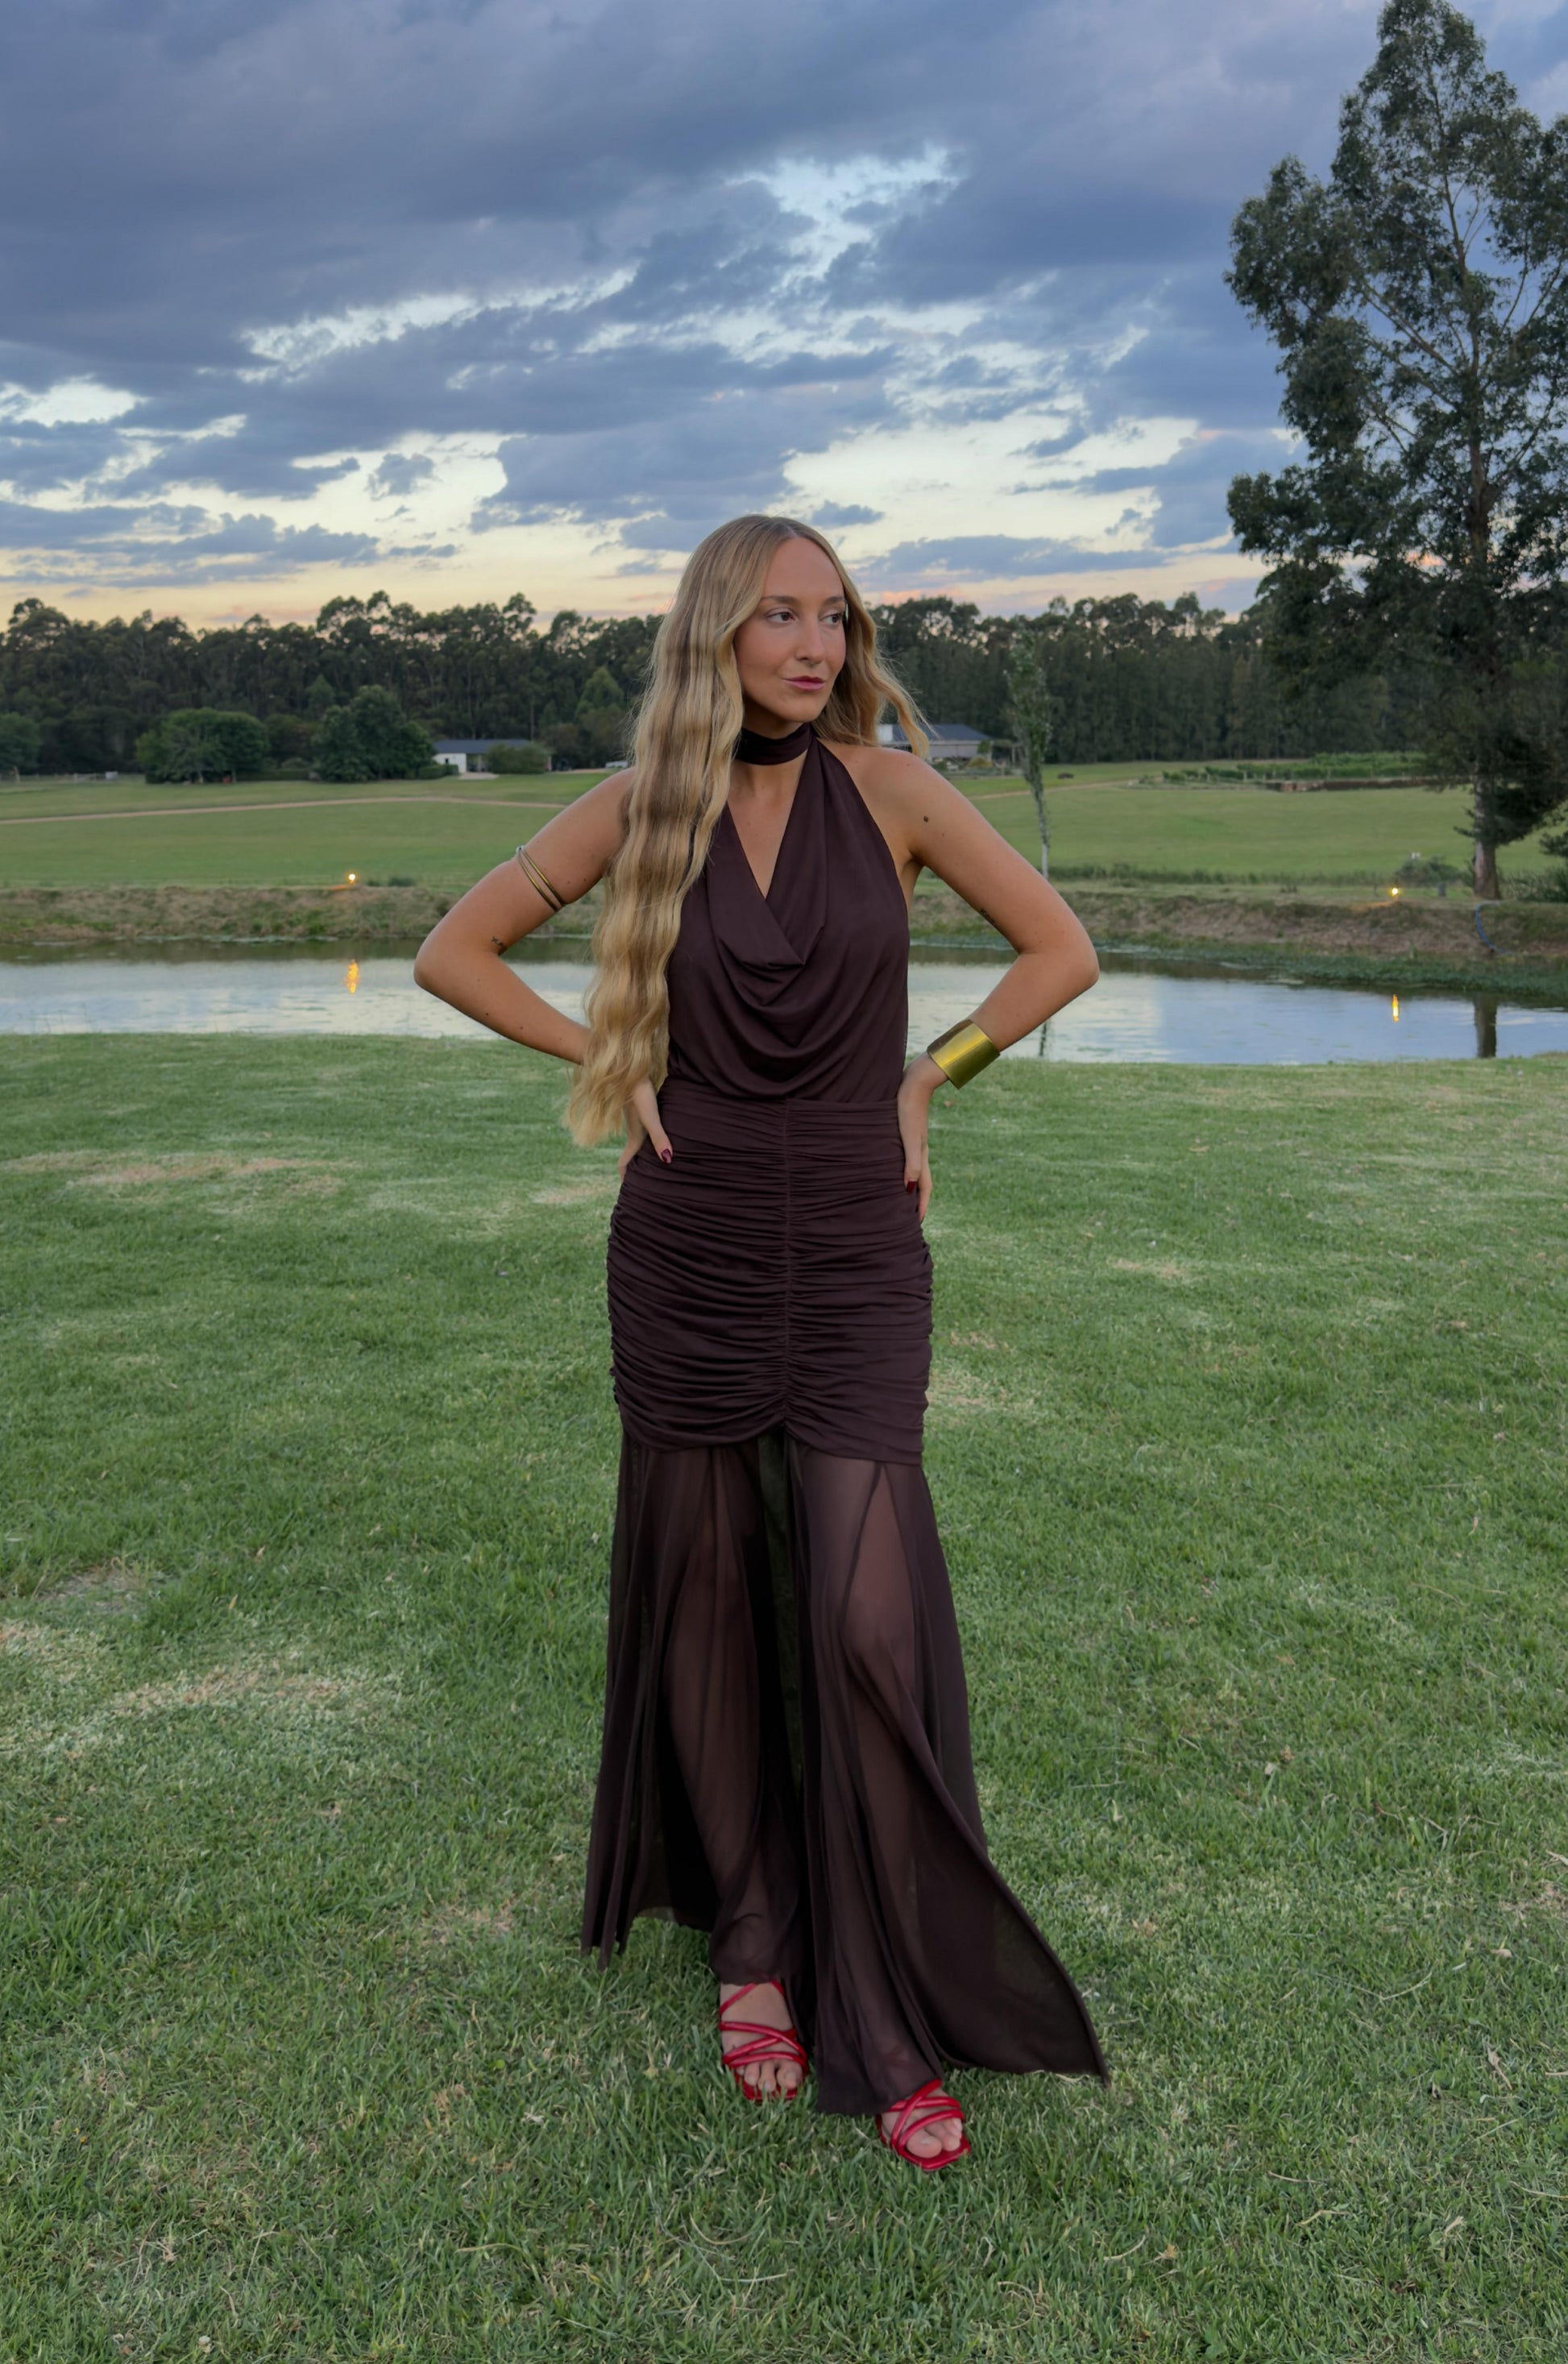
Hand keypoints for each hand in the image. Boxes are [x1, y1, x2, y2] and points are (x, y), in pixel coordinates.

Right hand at [618, 1076, 672, 1178]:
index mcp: (635, 1137)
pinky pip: (647, 1128)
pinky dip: (652, 1137)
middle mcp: (634, 1131)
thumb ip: (660, 1138)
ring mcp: (638, 1120)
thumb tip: (668, 1160)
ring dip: (645, 1153)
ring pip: (640, 1141)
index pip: (625, 1163)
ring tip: (657, 1161)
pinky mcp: (643, 1109)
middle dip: (637, 1168)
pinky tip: (663, 1134)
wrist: (629, 1070)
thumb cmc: (640, 1094)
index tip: (630, 1190)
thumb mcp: (651, 1118)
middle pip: (634, 1154)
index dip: (627, 1177)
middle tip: (645, 1180)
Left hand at [896, 1054, 944, 1219]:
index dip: (920, 1205)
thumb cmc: (908, 1109)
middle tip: (909, 1216)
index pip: (923, 1187)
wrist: (914, 1082)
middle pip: (919, 1181)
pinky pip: (904, 1158)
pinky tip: (891, 1166)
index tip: (917, 1223)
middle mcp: (919, 1152)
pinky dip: (900, 1168)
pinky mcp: (905, 1132)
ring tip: (899, 1196)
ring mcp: (913, 1142)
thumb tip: (908, 1189)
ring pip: (912, 1170)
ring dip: (908, 1185)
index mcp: (921, 1156)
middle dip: (916, 1199)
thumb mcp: (909, 1138)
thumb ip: (911, 1163)